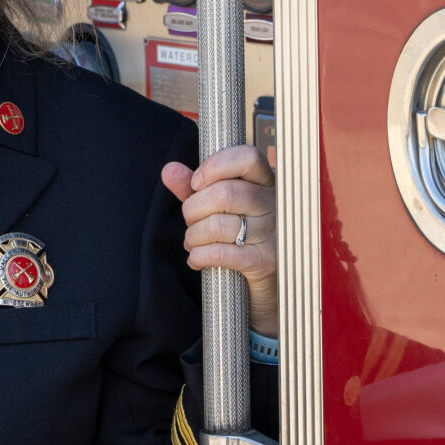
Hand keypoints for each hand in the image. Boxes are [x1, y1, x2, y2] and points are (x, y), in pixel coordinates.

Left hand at [162, 143, 277, 337]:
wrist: (267, 286)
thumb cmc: (240, 239)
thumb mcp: (217, 209)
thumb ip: (194, 189)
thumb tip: (169, 169)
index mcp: (266, 183)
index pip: (247, 157)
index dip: (215, 166)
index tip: (196, 183)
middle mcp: (274, 205)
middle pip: (224, 193)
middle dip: (193, 209)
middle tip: (190, 221)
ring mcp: (273, 234)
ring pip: (218, 225)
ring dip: (193, 236)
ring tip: (192, 242)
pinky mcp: (266, 262)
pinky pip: (221, 253)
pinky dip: (199, 256)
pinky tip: (196, 259)